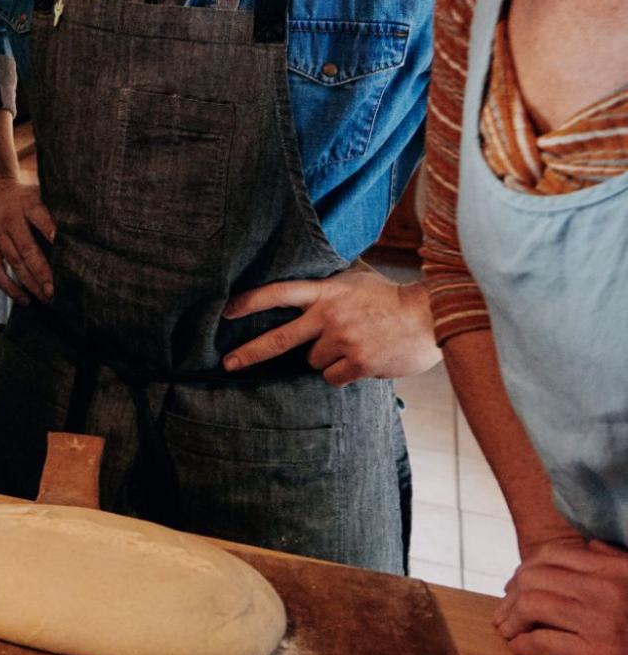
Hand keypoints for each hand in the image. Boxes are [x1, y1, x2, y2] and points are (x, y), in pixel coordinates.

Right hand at [0, 175, 55, 304]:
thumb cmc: (22, 197)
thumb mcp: (38, 194)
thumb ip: (54, 211)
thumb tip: (83, 233)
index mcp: (27, 203)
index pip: (41, 218)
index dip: (52, 233)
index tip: (68, 250)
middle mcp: (9, 219)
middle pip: (27, 249)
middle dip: (43, 272)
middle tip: (57, 291)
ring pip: (14, 263)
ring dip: (31, 284)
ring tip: (47, 298)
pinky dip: (10, 288)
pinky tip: (25, 299)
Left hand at [221, 265, 438, 383]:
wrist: (429, 317)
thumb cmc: (389, 297)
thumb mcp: (355, 279)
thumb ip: (327, 283)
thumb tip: (305, 276)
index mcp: (326, 291)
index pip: (278, 293)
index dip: (250, 302)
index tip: (226, 311)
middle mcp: (329, 316)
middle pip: (280, 339)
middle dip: (250, 352)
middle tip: (228, 363)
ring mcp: (343, 340)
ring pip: (312, 361)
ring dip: (325, 358)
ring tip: (351, 344)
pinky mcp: (359, 363)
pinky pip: (332, 377)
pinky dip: (341, 373)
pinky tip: (360, 359)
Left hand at [494, 538, 627, 654]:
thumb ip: (618, 563)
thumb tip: (592, 544)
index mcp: (618, 571)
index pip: (552, 555)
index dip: (525, 569)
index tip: (516, 585)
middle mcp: (609, 591)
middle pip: (534, 578)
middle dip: (512, 595)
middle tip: (506, 611)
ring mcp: (603, 623)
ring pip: (532, 605)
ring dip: (512, 618)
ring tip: (509, 629)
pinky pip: (542, 642)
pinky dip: (524, 645)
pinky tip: (522, 648)